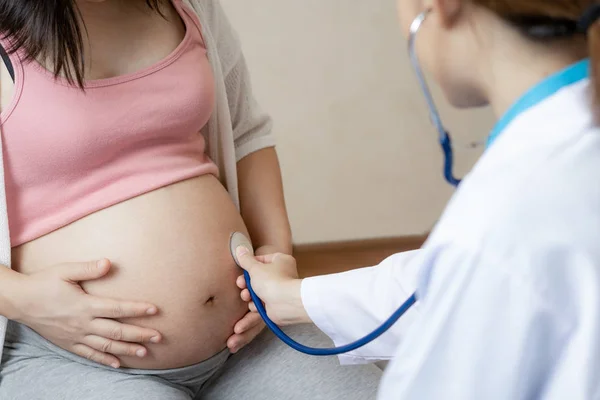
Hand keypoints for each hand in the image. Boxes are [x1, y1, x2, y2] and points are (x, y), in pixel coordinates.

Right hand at [13, 259, 161, 367]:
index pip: (117, 308)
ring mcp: (75, 336)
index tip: (155, 310)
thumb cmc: (44, 282)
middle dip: (139, 334)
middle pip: (116, 331)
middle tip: (159, 337)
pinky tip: (117, 363)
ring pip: (106, 346)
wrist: (20, 301)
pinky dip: (104, 359)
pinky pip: (89, 354)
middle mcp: (83, 323)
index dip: (137, 309)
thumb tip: (109, 263)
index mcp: (85, 305)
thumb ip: (88, 268)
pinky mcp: (68, 343)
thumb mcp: (65, 271)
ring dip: (126, 349)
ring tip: (145, 352)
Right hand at [235, 249, 309, 325]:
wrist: (285, 303)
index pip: (262, 259)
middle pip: (258, 276)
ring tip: (246, 295)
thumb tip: (240, 248)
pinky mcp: (275, 303)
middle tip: (241, 283)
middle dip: (246, 282)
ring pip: (258, 290)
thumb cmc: (273, 281)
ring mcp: (279, 290)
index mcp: (281, 261)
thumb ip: (246, 260)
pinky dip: (256, 304)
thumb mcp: (255, 268)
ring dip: (249, 293)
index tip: (242, 268)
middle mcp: (282, 274)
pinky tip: (255, 305)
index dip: (250, 264)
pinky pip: (262, 302)